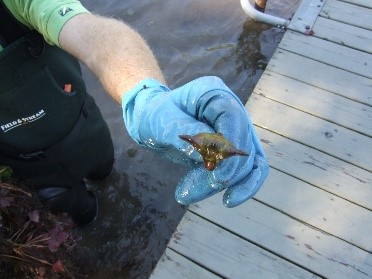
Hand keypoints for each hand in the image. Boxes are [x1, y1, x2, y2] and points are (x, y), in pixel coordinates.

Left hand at [122, 76, 268, 206]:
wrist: (152, 119)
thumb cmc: (154, 114)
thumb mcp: (161, 121)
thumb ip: (185, 133)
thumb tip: (209, 157)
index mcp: (214, 95)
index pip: (233, 118)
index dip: (231, 147)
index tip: (219, 176)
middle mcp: (230, 110)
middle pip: (244, 144)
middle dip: (224, 173)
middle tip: (192, 191)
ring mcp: (234, 130)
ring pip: (248, 162)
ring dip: (225, 183)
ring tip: (189, 194)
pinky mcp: (231, 149)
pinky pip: (247, 169)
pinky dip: (240, 186)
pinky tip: (228, 200)